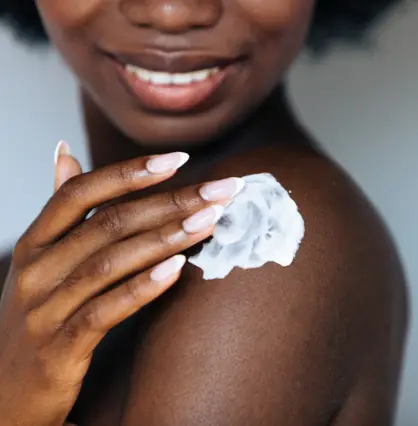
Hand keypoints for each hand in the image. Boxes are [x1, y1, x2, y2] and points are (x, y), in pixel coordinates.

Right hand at [0, 143, 242, 425]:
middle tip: (221, 190)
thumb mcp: (41, 260)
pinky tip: (178, 268)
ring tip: (211, 220)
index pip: (81, 192)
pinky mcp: (59, 348)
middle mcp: (37, 270)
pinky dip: (142, 287)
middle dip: (171, 201)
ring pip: (111, 262)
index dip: (131, 172)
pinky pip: (105, 311)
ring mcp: (44, 310)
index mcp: (35, 243)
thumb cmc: (37, 315)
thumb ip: (60, 209)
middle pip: (108, 223)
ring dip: (167, 238)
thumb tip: (64, 150)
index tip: (181, 159)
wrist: (3, 393)